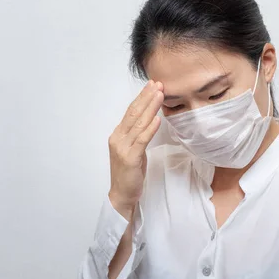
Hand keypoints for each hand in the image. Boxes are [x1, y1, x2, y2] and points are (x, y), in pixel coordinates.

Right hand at [108, 81, 163, 218]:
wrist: (122, 195)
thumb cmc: (130, 174)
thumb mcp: (134, 151)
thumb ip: (138, 136)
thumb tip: (149, 121)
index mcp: (118, 135)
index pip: (131, 112)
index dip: (142, 98)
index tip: (152, 85)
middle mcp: (118, 138)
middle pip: (134, 113)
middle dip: (146, 97)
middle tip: (158, 83)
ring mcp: (123, 147)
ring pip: (138, 123)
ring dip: (150, 107)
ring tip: (160, 94)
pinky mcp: (130, 158)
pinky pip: (141, 140)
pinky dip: (150, 128)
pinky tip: (157, 118)